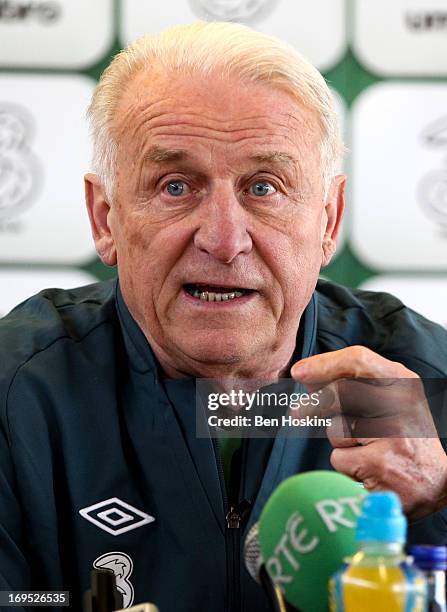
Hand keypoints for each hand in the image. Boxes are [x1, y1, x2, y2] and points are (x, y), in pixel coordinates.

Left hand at [291, 346, 446, 520]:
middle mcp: (401, 403)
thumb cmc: (405, 438)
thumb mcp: (391, 402)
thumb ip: (356, 386)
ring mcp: (392, 434)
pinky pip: (340, 458)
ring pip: (337, 429)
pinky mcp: (380, 463)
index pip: (358, 360)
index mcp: (402, 382)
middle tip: (298, 412)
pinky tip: (367, 470)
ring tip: (366, 450)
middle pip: (341, 392)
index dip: (324, 364)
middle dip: (313, 404)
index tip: (299, 372)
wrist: (436, 483)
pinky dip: (346, 466)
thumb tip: (309, 378)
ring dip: (340, 442)